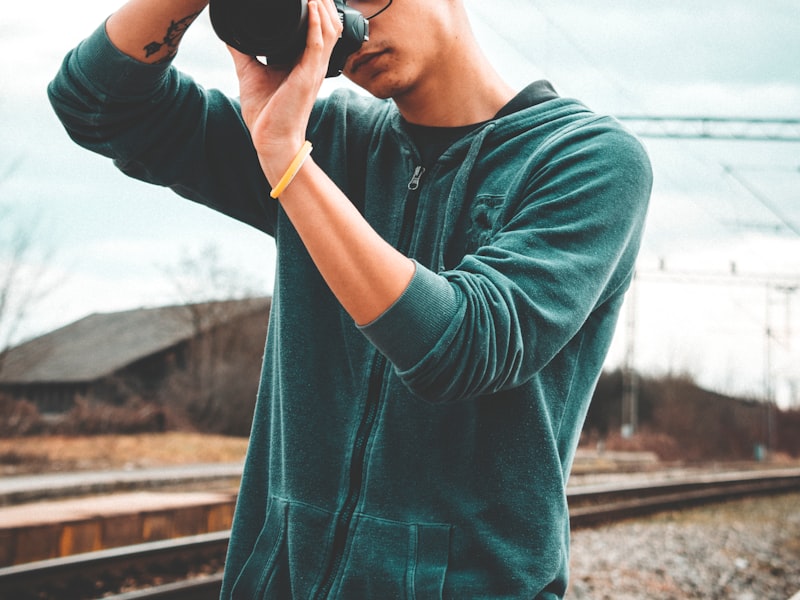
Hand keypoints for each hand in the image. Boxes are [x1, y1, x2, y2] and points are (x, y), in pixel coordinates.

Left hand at [227, 0, 342, 183]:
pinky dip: (315, 22)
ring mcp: (314, 70)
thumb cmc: (265, 114)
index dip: (317, 8)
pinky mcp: (308, 76)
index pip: (319, 29)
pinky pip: (318, 43)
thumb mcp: (250, 72)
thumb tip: (229, 30)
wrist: (270, 140)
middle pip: (330, 24)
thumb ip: (243, 50)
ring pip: (329, 29)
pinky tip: (310, 6)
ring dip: (322, 7)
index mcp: (305, 63)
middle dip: (324, 1)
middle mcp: (314, 64)